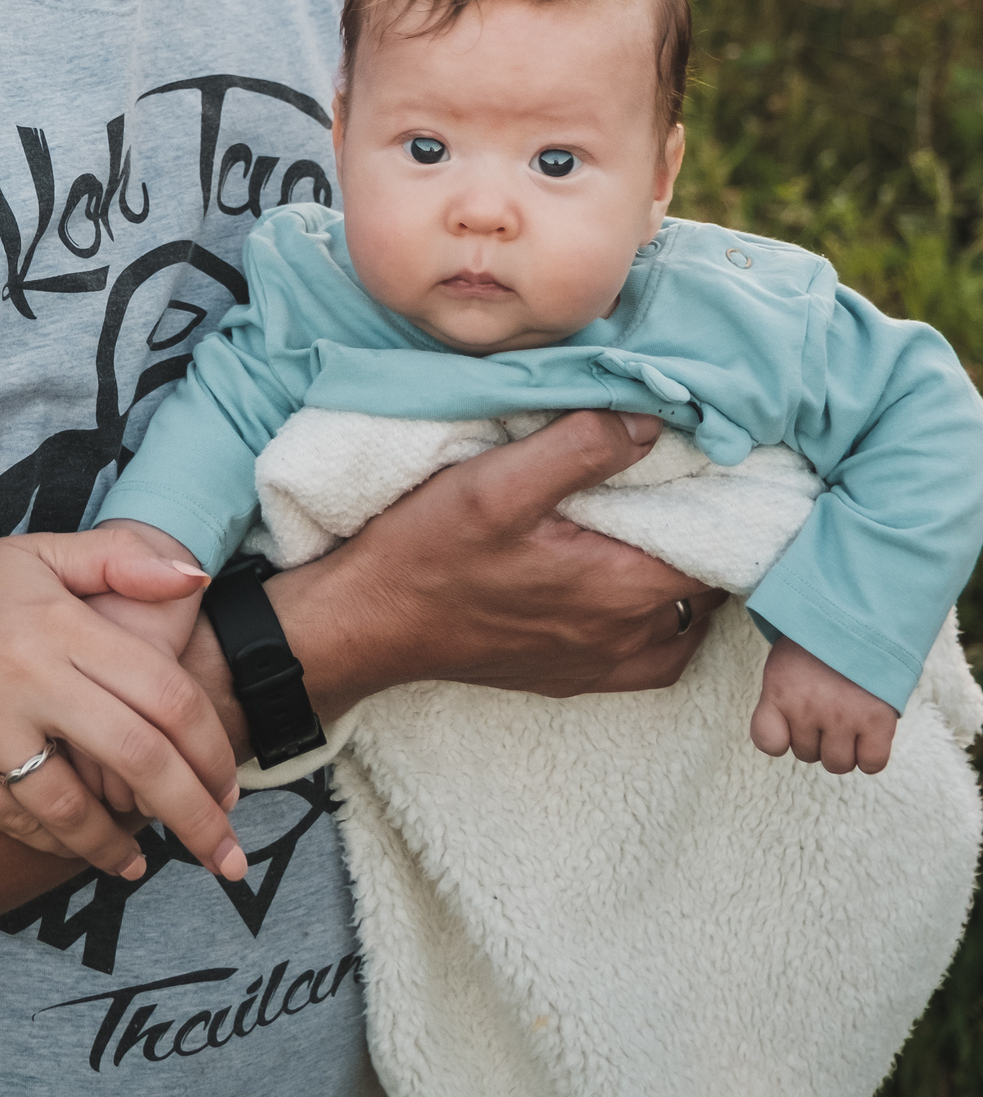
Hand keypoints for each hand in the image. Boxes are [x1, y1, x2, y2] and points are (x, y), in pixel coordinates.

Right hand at [0, 532, 244, 882]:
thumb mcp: (36, 554)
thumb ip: (120, 559)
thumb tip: (196, 576)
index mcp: (58, 619)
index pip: (164, 693)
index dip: (211, 748)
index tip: (232, 788)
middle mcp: (21, 669)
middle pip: (137, 758)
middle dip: (195, 818)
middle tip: (226, 858)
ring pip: (72, 806)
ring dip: (120, 847)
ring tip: (144, 863)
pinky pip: (12, 820)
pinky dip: (56, 845)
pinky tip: (81, 850)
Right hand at [184, 411, 729, 747]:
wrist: (368, 625)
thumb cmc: (427, 552)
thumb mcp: (496, 482)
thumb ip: (579, 447)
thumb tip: (651, 419)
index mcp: (622, 587)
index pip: (720, 546)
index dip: (728, 501)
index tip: (722, 461)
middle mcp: (629, 638)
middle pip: (708, 584)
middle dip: (707, 533)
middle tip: (691, 482)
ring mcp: (603, 666)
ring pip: (684, 620)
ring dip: (685, 577)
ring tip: (663, 523)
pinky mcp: (574, 677)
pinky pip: (651, 654)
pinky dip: (659, 619)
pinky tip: (629, 582)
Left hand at [750, 636, 896, 774]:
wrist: (860, 613)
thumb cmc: (820, 639)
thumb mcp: (785, 661)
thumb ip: (782, 697)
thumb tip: (782, 738)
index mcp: (779, 690)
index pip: (767, 742)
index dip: (781, 737)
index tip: (791, 721)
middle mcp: (807, 708)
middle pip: (806, 754)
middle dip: (816, 737)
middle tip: (827, 708)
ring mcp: (843, 717)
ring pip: (838, 764)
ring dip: (843, 747)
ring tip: (848, 718)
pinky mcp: (877, 721)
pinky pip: (871, 763)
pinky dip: (870, 755)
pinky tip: (869, 733)